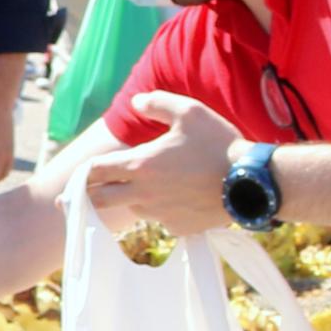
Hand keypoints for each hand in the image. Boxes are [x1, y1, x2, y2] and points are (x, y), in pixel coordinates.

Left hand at [86, 92, 238, 235]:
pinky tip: (179, 197)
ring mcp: (160, 214)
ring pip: (133, 209)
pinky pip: (161, 220)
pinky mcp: (179, 228)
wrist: (252, 182)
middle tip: (81, 195)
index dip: (82, 172)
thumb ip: (157, 103)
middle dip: (88, 196)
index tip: (78, 173)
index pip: (94, 172)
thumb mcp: (189, 112)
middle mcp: (143, 194)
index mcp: (140, 165)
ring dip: (132, 199)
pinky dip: (162, 210)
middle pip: (99, 201)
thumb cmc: (219, 144)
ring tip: (149, 185)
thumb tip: (135, 101)